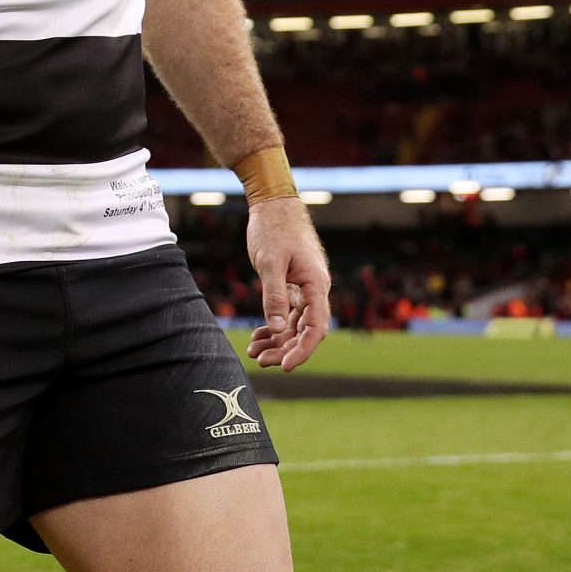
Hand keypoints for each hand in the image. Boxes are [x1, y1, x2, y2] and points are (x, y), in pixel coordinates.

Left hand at [245, 198, 329, 370]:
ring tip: (254, 352)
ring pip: (294, 324)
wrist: (273, 205)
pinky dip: (273, 326)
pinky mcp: (291, 285)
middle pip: (305, 330)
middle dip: (285, 349)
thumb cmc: (274, 229)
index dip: (304, 349)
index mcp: (316, 285)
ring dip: (277, 340)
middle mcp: (314, 290)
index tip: (287, 366)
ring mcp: (303, 289)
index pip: (316, 327)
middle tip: (261, 361)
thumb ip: (275, 296)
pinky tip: (258, 337)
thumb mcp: (270, 262)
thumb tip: (279, 329)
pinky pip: (286, 313)